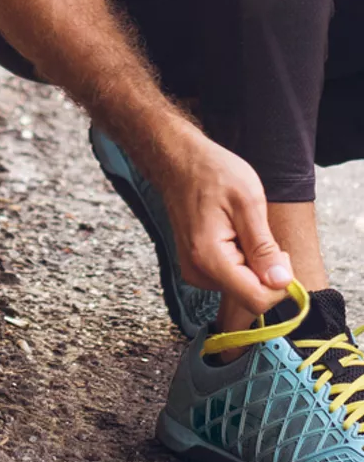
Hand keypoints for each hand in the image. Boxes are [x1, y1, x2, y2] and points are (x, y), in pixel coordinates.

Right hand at [156, 124, 291, 313]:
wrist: (179, 161)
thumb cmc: (213, 173)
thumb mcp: (249, 203)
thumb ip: (264, 248)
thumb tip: (282, 282)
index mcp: (211, 259)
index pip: (257, 300)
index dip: (279, 283)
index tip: (281, 253)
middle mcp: (199, 273)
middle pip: (250, 294)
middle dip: (266, 270)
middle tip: (261, 232)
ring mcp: (195, 272)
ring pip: (242, 286)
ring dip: (253, 262)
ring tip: (243, 228)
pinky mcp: (197, 268)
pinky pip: (231, 276)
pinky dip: (242, 259)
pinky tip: (234, 233)